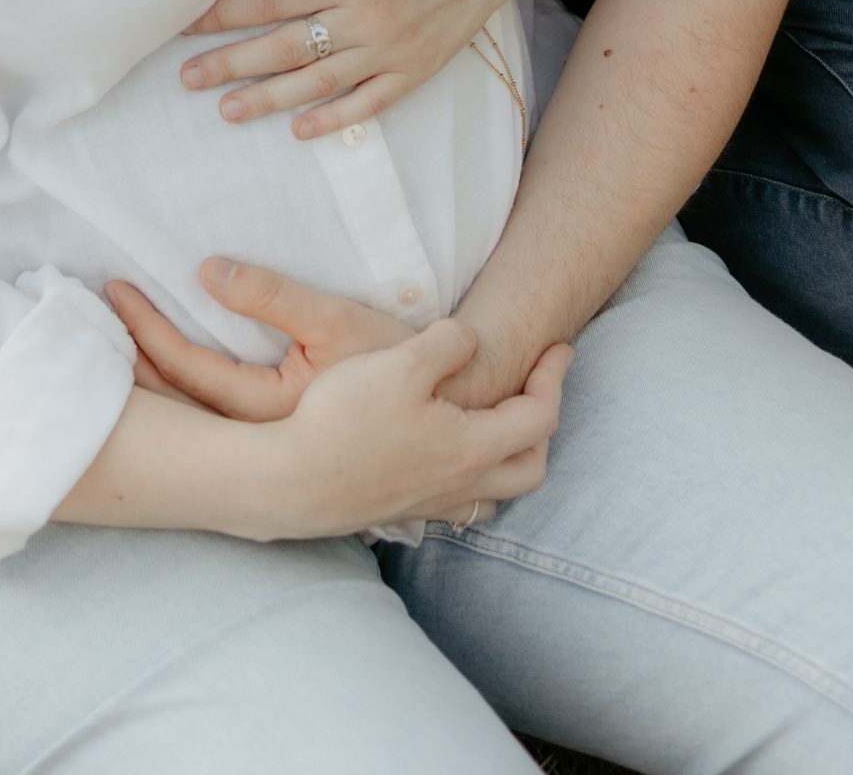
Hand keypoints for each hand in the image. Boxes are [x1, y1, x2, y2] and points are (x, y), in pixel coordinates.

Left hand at [107, 258, 410, 419]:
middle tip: (90, 315)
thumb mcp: (335, 320)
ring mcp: (268, 447)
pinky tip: (163, 370)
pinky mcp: (278, 442)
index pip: (189, 370)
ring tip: (111, 337)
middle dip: (131, 359)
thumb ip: (271, 296)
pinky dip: (180, 391)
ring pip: (190, 416)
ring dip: (150, 378)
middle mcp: (260, 440)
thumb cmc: (394, 361)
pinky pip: (211, 417)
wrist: (447, 407)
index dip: (146, 330)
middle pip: (176, 405)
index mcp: (269, 411)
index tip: (114, 290)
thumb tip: (207, 271)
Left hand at [181, 0, 593, 137]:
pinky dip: (334, 119)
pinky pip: (369, 102)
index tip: (187, 25)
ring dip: (268, 98)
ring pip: (319, 83)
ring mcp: (392, 48)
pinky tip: (299, 130)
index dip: (224, 15)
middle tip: (188, 78)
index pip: (270, 1)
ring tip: (226, 110)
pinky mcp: (417, 69)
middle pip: (284, 48)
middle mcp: (366, 16)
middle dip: (231, 64)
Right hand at [268, 324, 572, 538]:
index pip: (539, 416)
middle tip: (537, 388)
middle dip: (542, 424)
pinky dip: (469, 481)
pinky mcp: (400, 512)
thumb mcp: (403, 361)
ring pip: (494, 495)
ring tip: (496, 429)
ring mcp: (430, 504)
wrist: (290, 481)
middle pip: (530, 467)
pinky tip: (444, 459)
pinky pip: (457, 504)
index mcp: (473, 448)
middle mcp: (460, 484)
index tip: (561, 348)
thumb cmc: (347, 419)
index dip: (554, 377)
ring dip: (508, 462)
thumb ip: (450, 343)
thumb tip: (471, 340)